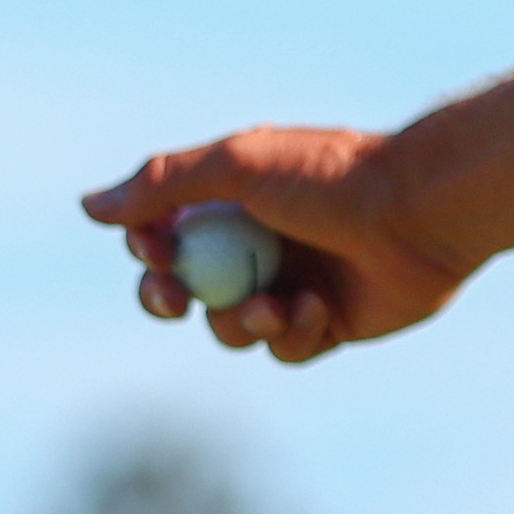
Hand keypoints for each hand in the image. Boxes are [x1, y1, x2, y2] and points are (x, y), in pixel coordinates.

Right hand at [81, 126, 466, 364]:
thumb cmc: (333, 178)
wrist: (423, 212)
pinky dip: (294, 333)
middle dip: (167, 296)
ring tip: (273, 305)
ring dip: (239, 322)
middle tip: (173, 299)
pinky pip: (284, 347)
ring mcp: (293, 281)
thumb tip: (90, 205)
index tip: (153, 252)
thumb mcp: (240, 166)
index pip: (165, 230)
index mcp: (237, 196)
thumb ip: (164, 185)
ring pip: (229, 326)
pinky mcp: (328, 321)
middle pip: (186, 285)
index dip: (148, 248)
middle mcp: (261, 239)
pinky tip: (321, 308)